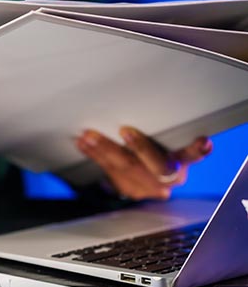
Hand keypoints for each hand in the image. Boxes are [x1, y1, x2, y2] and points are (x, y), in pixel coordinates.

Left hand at [76, 126, 211, 199]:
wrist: (147, 178)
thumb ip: (161, 130)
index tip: (203, 142)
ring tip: (89, 136)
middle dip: (141, 148)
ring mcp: (149, 187)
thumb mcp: (165, 140)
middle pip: (157, 166)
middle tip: (126, 130)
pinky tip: (83, 144)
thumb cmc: (157, 149)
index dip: (198, 151)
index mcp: (183, 161)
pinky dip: (95, 155)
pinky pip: (109, 172)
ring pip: (127, 168)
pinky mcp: (130, 190)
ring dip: (105, 149)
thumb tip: (155, 96)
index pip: (193, 156)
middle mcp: (169, 177)